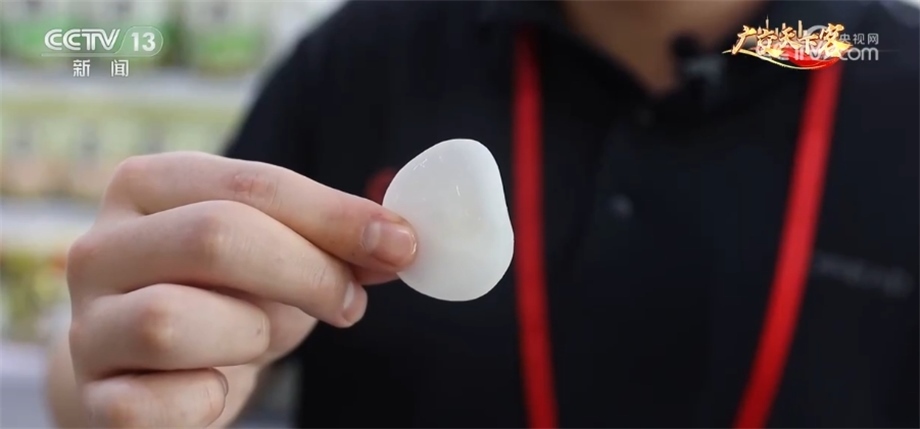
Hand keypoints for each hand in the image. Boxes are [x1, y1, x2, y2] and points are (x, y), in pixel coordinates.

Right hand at [66, 152, 416, 427]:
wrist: (156, 375)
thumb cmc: (226, 300)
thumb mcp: (279, 255)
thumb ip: (332, 241)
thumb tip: (398, 243)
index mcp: (148, 187)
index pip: (248, 184)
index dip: (333, 214)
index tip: (400, 243)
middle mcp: (100, 248)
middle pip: (213, 238)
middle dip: (306, 272)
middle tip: (351, 302)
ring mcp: (87, 326)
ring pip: (172, 320)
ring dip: (250, 335)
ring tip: (261, 339)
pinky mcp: (94, 398)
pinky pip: (158, 402)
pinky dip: (206, 399)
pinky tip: (215, 387)